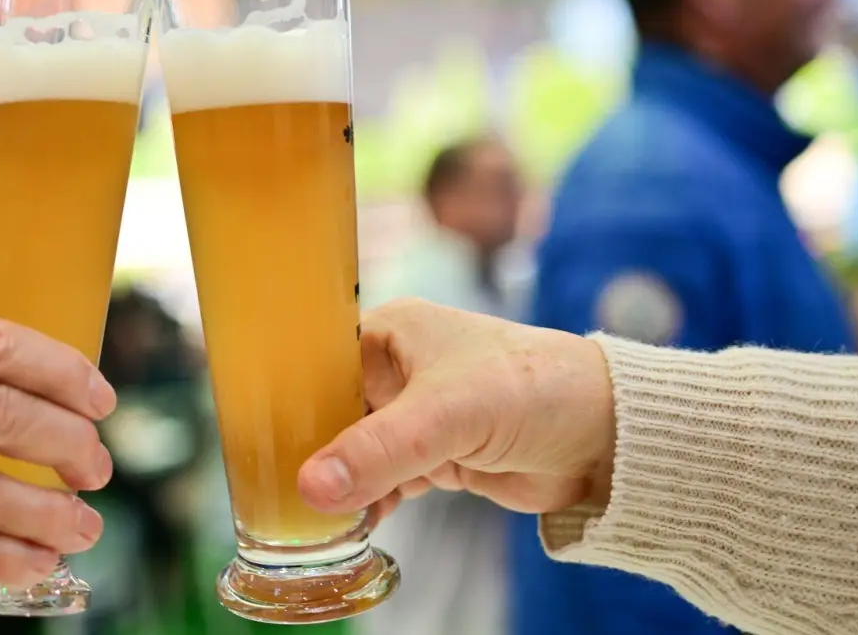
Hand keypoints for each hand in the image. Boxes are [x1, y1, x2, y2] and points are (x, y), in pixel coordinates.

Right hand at [299, 298, 615, 518]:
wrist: (607, 435)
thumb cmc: (533, 389)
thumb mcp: (447, 414)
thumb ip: (379, 452)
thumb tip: (312, 487)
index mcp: (389, 332)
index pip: (316, 359)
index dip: (283, 393)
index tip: (251, 432)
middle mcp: (395, 369)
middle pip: (329, 411)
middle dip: (306, 448)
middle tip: (271, 484)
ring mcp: (415, 415)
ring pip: (354, 451)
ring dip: (337, 481)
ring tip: (306, 515)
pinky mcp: (435, 456)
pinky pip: (383, 481)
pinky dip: (367, 503)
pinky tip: (351, 524)